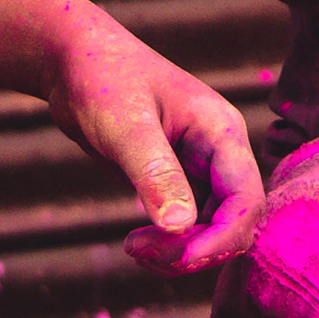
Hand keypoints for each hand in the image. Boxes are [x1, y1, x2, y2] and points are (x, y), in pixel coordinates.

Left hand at [41, 15, 267, 275]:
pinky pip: (187, 224)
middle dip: (195, 249)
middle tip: (141, 251)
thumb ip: (156, 173)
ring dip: (180, 251)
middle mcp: (218, 152)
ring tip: (134, 248)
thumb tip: (181, 226)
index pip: (246, 199)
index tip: (178, 257)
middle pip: (232, 221)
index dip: (221, 238)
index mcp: (221, 132)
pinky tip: (136, 242)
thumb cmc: (102, 79)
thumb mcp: (127, 126)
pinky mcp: (174, 179)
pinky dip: (168, 243)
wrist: (73, 60)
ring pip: (210, 228)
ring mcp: (197, 167)